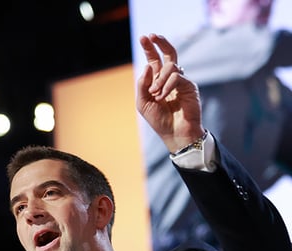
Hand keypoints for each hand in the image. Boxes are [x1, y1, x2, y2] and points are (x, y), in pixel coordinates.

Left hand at [135, 33, 203, 152]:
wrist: (174, 133)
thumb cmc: (159, 119)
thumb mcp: (143, 102)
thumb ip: (142, 84)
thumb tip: (148, 65)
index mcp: (157, 81)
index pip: (154, 60)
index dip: (150, 48)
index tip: (144, 37)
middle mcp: (170, 78)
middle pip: (169, 54)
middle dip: (160, 43)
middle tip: (152, 36)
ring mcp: (181, 81)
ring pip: (170, 67)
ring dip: (159, 80)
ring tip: (155, 95)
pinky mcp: (190, 86)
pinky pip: (176, 77)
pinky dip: (166, 86)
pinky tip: (162, 97)